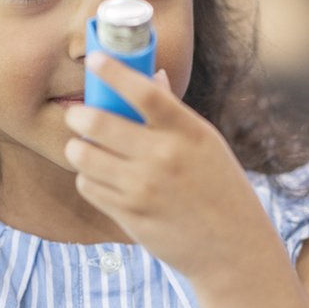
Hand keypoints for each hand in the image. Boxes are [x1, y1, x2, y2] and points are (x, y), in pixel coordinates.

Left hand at [64, 52, 282, 281]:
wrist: (232, 248)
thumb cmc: (220, 188)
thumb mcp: (205, 144)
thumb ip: (173, 112)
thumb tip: (151, 75)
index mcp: (188, 132)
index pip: (144, 92)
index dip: (114, 72)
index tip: (94, 58)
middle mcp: (164, 157)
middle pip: (100, 123)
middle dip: (78, 115)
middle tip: (76, 114)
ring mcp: (144, 189)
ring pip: (85, 156)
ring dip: (77, 148)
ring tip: (81, 146)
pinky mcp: (130, 216)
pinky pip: (89, 186)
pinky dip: (88, 178)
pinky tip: (97, 176)